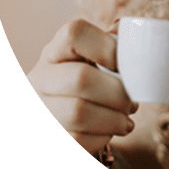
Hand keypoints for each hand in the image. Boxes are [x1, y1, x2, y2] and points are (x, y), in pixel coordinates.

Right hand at [27, 18, 137, 153]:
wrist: (56, 122)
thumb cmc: (83, 87)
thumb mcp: (90, 62)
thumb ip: (108, 44)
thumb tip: (123, 28)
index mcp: (54, 52)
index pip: (75, 33)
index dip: (108, 48)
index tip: (124, 65)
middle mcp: (37, 79)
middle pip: (81, 78)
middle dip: (118, 93)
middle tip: (132, 102)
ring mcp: (36, 110)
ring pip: (78, 113)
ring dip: (113, 119)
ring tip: (125, 120)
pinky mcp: (43, 139)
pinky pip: (75, 140)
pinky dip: (101, 138)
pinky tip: (109, 133)